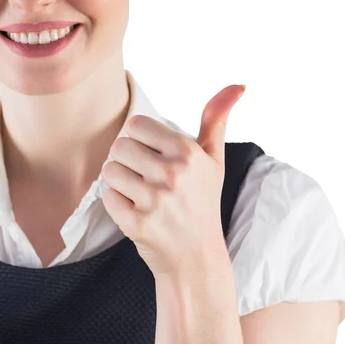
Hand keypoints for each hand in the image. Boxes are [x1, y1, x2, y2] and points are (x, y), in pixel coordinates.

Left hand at [101, 84, 245, 278]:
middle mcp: (173, 174)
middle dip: (127, 161)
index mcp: (188, 152)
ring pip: (109, 170)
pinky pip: (107, 196)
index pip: (135, 125)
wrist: (196, 259)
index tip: (154, 157)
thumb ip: (216, 119)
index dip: (140, 141)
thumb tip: (238, 84)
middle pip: (119, 146)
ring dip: (119, 182)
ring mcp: (154, 200)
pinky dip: (116, 204)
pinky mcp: (137, 223)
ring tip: (140, 194)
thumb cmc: (202, 203)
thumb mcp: (214, 160)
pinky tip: (136, 211)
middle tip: (146, 179)